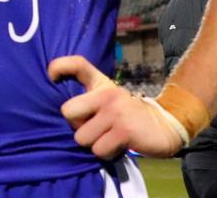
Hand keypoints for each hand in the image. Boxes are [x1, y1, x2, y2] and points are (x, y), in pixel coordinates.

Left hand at [49, 55, 183, 159]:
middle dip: (77, 126)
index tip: (51, 76)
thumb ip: (87, 97)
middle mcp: (107, 94)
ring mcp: (116, 112)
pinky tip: (118, 145)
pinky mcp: (125, 131)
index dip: (59, 66)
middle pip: (68, 113)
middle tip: (94, 128)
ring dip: (94, 144)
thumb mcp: (108, 98)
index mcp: (101, 84)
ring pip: (82, 138)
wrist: (164, 126)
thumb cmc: (127, 114)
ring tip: (108, 137)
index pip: (77, 64)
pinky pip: (99, 150)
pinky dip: (106, 153)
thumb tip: (60, 110)